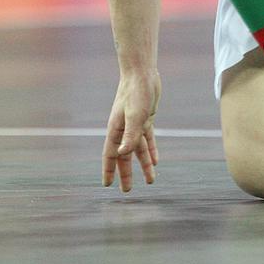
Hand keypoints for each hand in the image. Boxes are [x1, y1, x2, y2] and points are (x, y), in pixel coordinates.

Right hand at [102, 71, 161, 191]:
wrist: (142, 73)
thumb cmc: (136, 92)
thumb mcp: (135, 115)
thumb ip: (130, 135)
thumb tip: (123, 153)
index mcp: (116, 129)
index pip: (110, 154)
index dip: (108, 170)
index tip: (107, 185)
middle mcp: (123, 129)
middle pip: (124, 156)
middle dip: (126, 173)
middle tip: (127, 190)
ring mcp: (135, 124)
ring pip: (139, 150)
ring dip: (144, 165)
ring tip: (150, 180)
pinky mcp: (146, 118)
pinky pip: (148, 139)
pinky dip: (151, 150)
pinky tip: (156, 161)